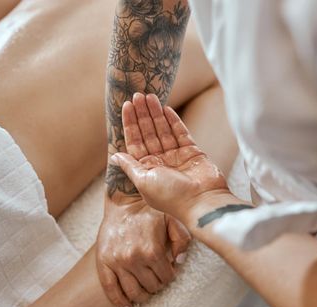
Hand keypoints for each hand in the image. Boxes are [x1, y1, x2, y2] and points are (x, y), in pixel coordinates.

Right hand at [96, 199, 189, 306]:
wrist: (125, 202)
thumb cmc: (151, 211)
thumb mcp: (173, 220)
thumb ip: (182, 240)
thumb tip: (179, 262)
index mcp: (153, 250)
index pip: (166, 277)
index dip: (170, 276)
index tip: (168, 272)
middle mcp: (134, 258)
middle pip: (151, 286)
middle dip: (157, 285)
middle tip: (157, 279)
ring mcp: (117, 262)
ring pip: (133, 292)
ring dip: (142, 295)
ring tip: (145, 291)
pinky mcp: (104, 262)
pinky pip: (110, 289)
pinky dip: (119, 301)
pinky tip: (127, 306)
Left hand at [111, 93, 229, 219]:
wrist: (202, 201)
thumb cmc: (171, 196)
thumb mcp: (143, 182)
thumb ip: (130, 167)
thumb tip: (114, 156)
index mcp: (146, 169)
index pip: (135, 142)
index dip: (130, 124)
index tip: (126, 106)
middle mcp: (160, 162)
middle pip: (148, 133)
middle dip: (142, 115)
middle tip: (137, 95)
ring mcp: (177, 156)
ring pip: (163, 130)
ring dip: (156, 114)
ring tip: (150, 96)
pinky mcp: (192, 152)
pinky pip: (181, 133)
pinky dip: (173, 121)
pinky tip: (166, 108)